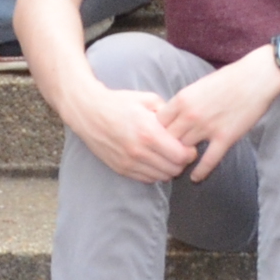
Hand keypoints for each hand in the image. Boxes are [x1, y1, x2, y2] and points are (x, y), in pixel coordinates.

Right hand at [66, 79, 202, 183]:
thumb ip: (169, 113)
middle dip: (182, 162)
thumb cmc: (120, 103)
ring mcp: (129, 163)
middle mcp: (139, 152)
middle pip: (174, 169)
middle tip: (180, 151)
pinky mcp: (121, 169)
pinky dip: (155, 173)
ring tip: (167, 156)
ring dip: (169, 169)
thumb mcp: (148, 100)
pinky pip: (147, 179)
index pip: (181, 156)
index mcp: (149, 133)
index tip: (189, 145)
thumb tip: (183, 126)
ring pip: (161, 177)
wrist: (89, 113)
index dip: (190, 152)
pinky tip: (154, 160)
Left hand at [159, 48, 279, 181]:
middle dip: (165, 149)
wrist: (256, 77)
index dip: (156, 133)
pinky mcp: (225, 137)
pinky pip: (208, 160)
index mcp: (182, 99)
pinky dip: (200, 172)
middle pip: (167, 140)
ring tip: (179, 167)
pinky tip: (195, 178)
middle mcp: (190, 115)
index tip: (158, 140)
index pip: (158, 124)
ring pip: (184, 151)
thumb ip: (184, 102)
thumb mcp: (198, 86)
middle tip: (165, 157)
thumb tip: (174, 115)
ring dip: (181, 159)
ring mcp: (207, 128)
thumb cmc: (229, 78)